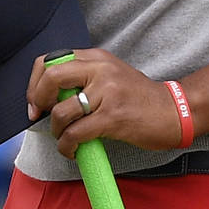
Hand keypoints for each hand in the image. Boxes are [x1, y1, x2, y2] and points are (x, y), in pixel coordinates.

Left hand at [26, 48, 182, 158]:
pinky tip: (74, 150)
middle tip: (41, 117)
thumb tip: (48, 96)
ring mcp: (108, 92)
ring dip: (57, 131)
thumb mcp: (110, 76)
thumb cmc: (138, 98)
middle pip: (51, 77)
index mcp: (97, 58)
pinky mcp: (113, 116)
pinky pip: (75, 134)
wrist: (172, 111)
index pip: (51, 61)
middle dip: (38, 101)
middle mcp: (101, 69)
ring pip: (61, 112)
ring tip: (66, 138)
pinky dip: (67, 147)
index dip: (35, 83)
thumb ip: (83, 78)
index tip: (36, 103)